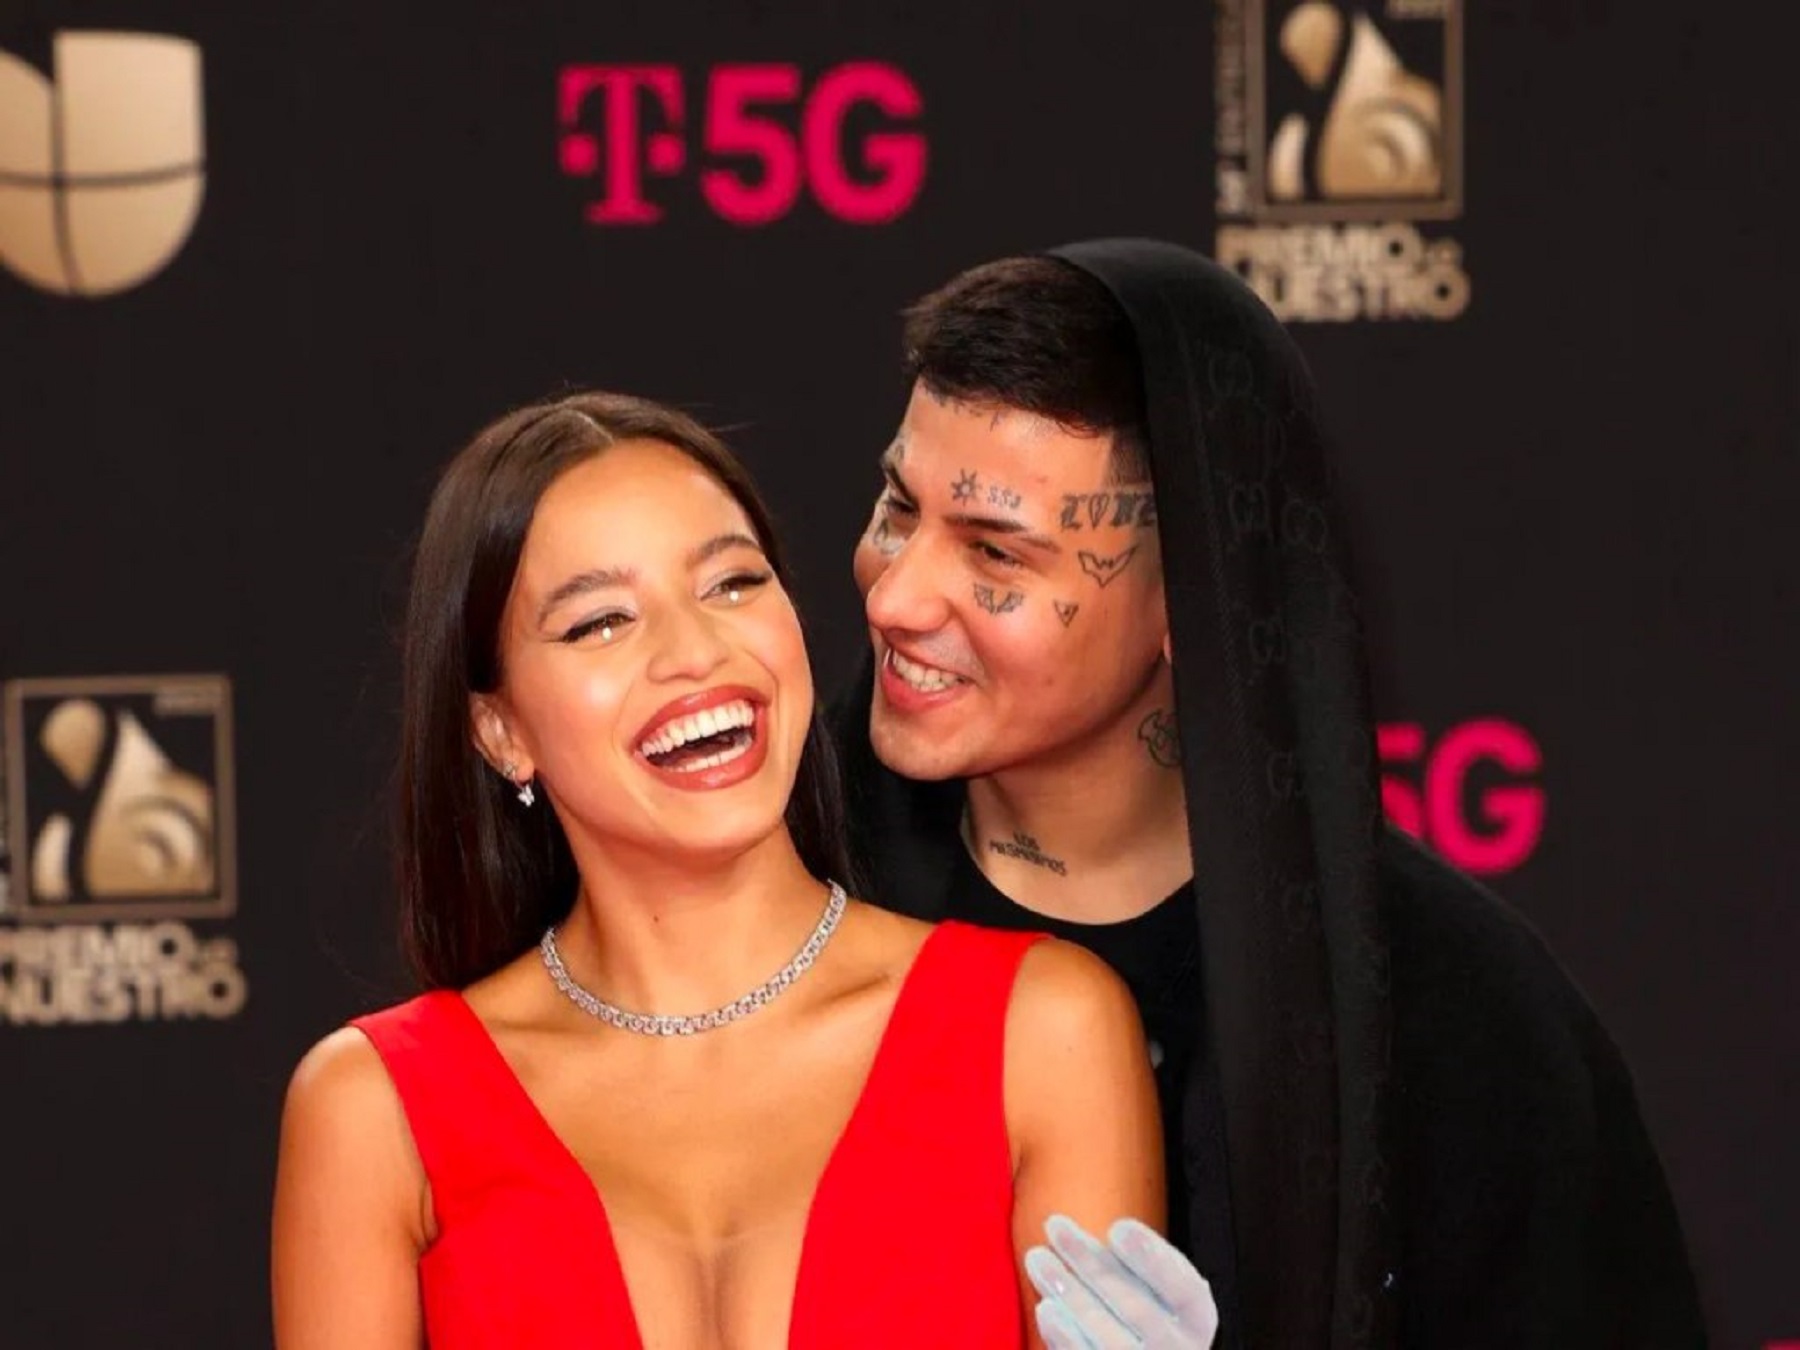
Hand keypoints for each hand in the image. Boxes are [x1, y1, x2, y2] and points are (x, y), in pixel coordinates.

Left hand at [1025, 1215, 1218, 1349]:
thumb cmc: (1143, 1316)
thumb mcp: (1153, 1288)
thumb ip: (1130, 1262)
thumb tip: (1089, 1233)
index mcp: (1197, 1319)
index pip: (1185, 1289)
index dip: (1153, 1259)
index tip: (1118, 1227)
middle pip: (1137, 1309)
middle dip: (1092, 1264)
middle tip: (1054, 1224)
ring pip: (1110, 1340)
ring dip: (1072, 1295)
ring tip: (1038, 1257)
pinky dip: (1066, 1337)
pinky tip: (1046, 1308)